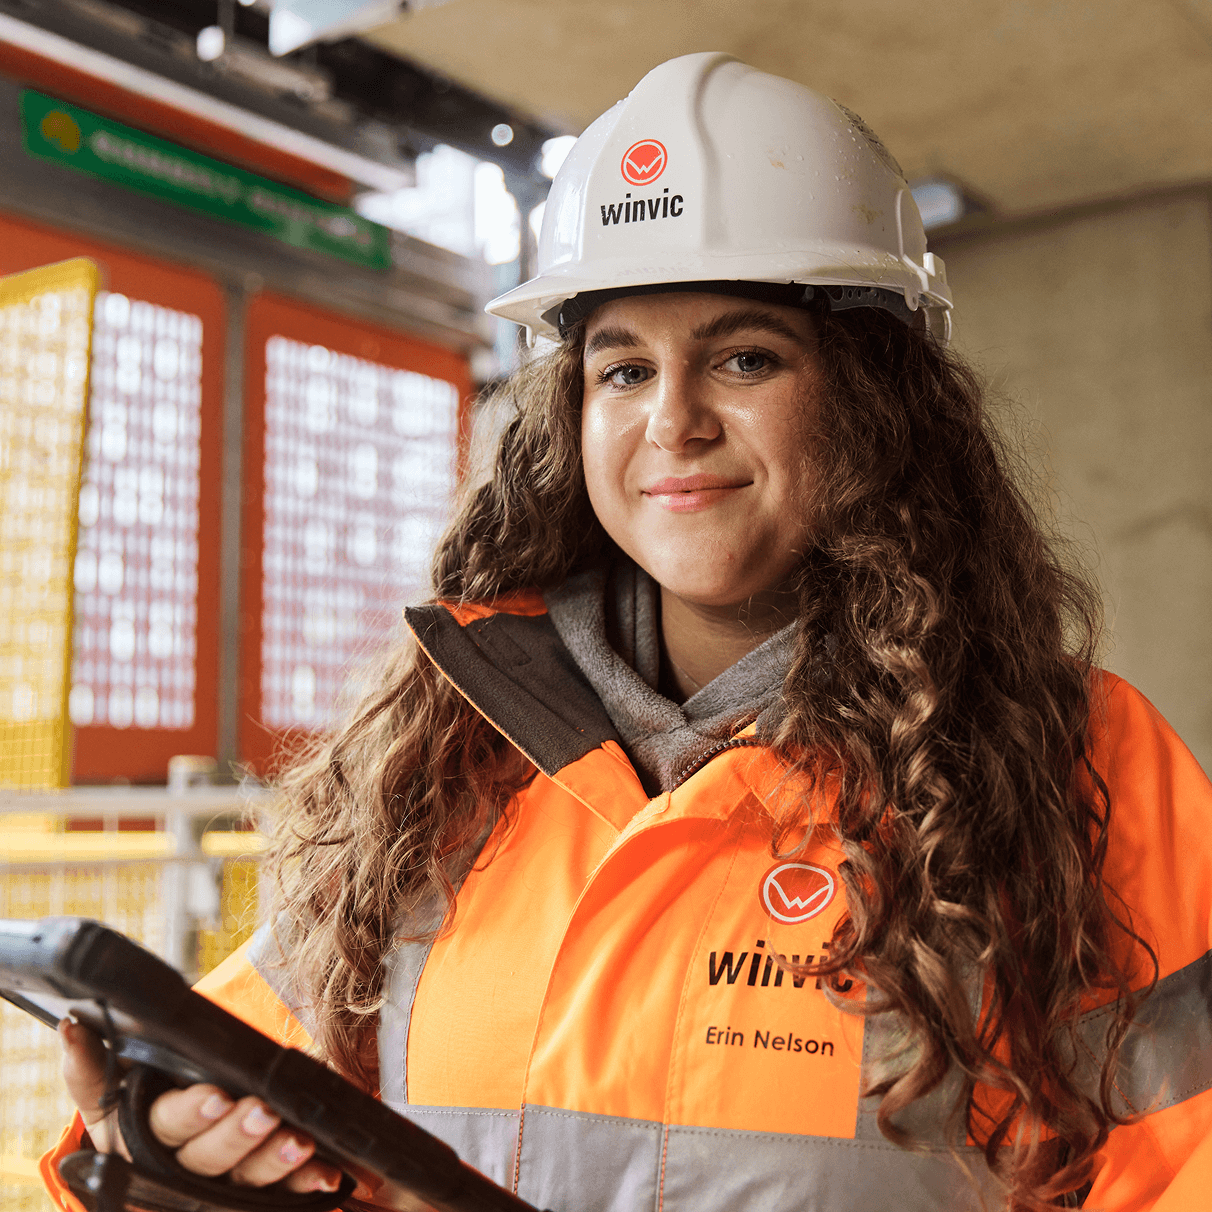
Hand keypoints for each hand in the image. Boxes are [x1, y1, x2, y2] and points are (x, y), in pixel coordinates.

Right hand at [58, 1018, 342, 1192]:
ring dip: (276, 1161)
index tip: (216, 1095)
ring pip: (247, 1179)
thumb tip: (72, 1025)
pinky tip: (328, 1173)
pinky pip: (280, 1194)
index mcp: (147, 1138)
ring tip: (302, 1142)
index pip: (169, 1123)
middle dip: (239, 1134)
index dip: (192, 1112)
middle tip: (265, 1112)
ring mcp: (219, 1188)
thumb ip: (88, 1069)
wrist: (146, 1171)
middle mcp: (183, 1168)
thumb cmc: (133, 1116)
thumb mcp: (105, 1097)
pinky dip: (304, 1183)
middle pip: (210, 1156)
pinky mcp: (250, 1196)